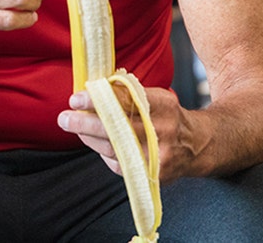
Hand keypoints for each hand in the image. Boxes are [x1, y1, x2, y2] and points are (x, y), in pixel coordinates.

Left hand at [57, 84, 190, 182]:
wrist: (197, 145)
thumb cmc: (168, 116)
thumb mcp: (155, 97)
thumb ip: (128, 93)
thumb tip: (93, 88)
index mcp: (163, 106)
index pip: (125, 101)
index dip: (97, 100)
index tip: (76, 99)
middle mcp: (162, 131)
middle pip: (118, 128)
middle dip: (86, 123)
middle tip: (64, 118)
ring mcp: (158, 156)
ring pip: (115, 148)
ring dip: (89, 138)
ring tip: (72, 126)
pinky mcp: (153, 174)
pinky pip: (120, 165)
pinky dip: (103, 153)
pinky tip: (94, 142)